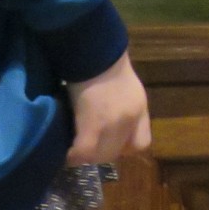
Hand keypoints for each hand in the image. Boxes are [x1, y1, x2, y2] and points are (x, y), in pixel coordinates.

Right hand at [65, 51, 151, 165]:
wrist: (94, 53)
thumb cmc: (104, 64)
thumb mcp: (126, 88)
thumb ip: (123, 108)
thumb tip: (108, 124)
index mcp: (140, 109)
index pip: (142, 144)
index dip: (124, 148)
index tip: (110, 144)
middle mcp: (130, 120)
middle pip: (117, 152)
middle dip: (101, 153)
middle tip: (87, 147)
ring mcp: (113, 125)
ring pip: (100, 156)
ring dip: (86, 156)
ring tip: (75, 149)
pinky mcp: (93, 126)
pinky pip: (83, 152)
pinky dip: (73, 155)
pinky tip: (66, 153)